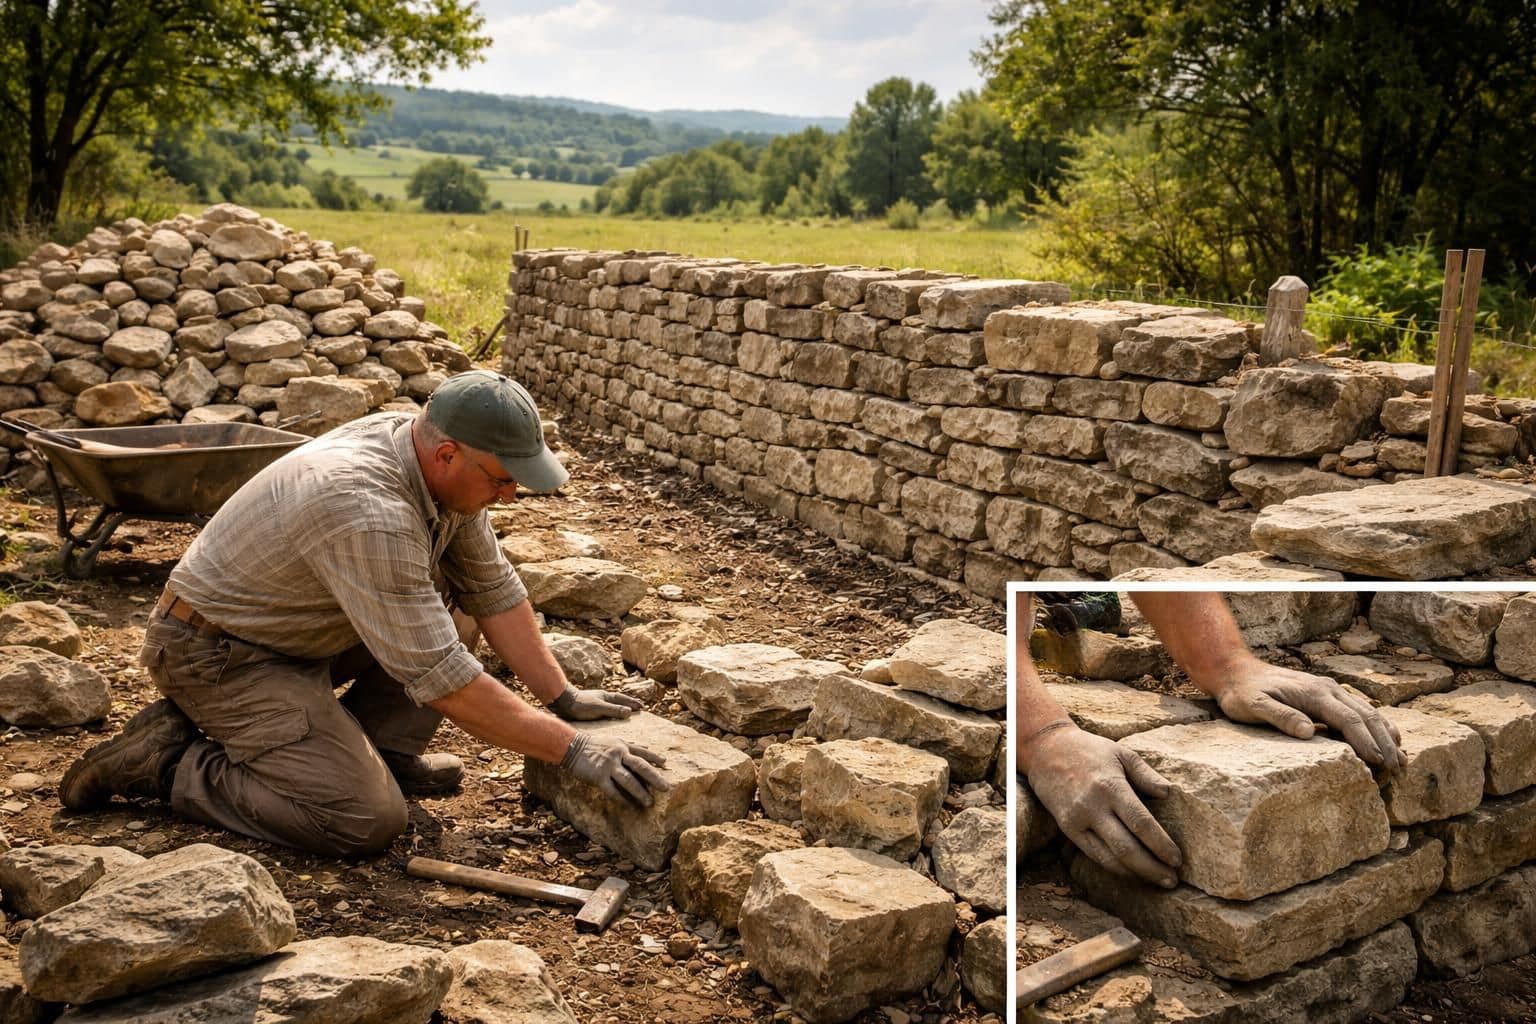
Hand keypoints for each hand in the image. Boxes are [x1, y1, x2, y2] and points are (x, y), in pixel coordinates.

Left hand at [551, 686, 641, 720]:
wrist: (561, 704)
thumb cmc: (579, 705)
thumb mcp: (598, 708)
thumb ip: (614, 710)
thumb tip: (629, 712)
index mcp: (606, 696)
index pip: (623, 699)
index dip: (633, 703)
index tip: (642, 707)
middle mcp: (602, 698)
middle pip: (619, 701)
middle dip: (629, 705)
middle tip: (638, 709)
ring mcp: (595, 703)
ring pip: (612, 706)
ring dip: (620, 709)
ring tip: (627, 714)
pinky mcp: (589, 710)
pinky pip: (605, 712)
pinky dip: (611, 714)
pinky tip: (610, 720)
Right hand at [560, 732, 670, 805]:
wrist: (571, 746)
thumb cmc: (592, 745)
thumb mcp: (612, 741)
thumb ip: (628, 746)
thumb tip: (644, 748)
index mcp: (623, 746)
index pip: (642, 752)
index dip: (654, 757)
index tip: (665, 763)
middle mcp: (619, 754)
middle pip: (641, 767)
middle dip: (655, 778)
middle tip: (666, 788)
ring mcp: (609, 765)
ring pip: (629, 781)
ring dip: (640, 792)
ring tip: (649, 802)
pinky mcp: (598, 776)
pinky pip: (612, 790)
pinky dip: (621, 799)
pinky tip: (628, 805)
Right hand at [1024, 721, 1181, 887]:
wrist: (1046, 750)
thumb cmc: (1089, 750)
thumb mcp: (1122, 753)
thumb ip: (1147, 775)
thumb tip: (1170, 794)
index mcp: (1110, 786)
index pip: (1141, 823)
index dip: (1161, 845)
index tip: (1177, 859)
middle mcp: (1093, 807)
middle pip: (1126, 848)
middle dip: (1152, 868)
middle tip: (1172, 879)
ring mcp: (1078, 820)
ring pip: (1109, 858)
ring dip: (1136, 874)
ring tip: (1158, 880)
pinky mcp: (1067, 829)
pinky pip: (1094, 855)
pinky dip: (1115, 867)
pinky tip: (1132, 871)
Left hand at [1212, 659, 1403, 770]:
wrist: (1236, 671)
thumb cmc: (1242, 692)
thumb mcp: (1252, 706)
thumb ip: (1280, 717)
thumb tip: (1309, 732)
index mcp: (1314, 693)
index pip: (1348, 720)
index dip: (1366, 742)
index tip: (1379, 763)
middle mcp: (1328, 689)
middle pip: (1366, 716)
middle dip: (1384, 742)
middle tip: (1398, 769)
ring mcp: (1330, 690)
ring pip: (1368, 712)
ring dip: (1386, 735)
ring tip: (1401, 760)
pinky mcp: (1327, 696)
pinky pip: (1359, 710)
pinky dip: (1376, 726)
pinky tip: (1387, 740)